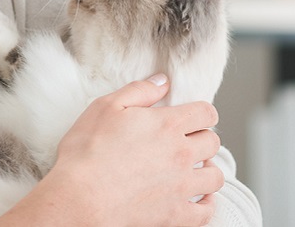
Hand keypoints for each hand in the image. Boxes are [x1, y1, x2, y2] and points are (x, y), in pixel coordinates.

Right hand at [46, 75, 223, 226]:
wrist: (79, 198)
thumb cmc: (86, 153)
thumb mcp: (106, 107)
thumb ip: (140, 91)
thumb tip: (162, 81)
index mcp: (167, 125)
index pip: (205, 112)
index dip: (202, 112)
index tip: (194, 117)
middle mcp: (181, 155)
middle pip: (212, 142)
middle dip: (203, 138)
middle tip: (188, 141)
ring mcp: (181, 187)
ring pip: (215, 176)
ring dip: (208, 169)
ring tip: (196, 169)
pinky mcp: (175, 215)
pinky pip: (205, 212)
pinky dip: (207, 205)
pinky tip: (198, 199)